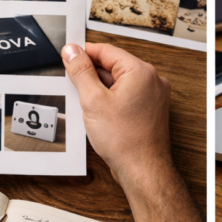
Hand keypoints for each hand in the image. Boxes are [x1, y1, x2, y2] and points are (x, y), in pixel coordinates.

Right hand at [61, 43, 172, 189]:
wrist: (142, 170)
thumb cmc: (124, 140)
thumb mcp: (93, 100)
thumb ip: (81, 72)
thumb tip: (72, 51)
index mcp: (140, 72)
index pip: (107, 50)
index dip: (84, 53)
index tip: (67, 56)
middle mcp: (151, 80)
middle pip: (114, 65)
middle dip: (91, 73)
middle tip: (71, 83)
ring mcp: (153, 95)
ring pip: (119, 81)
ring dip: (100, 88)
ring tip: (85, 102)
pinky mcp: (149, 109)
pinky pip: (126, 95)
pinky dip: (110, 99)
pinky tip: (97, 112)